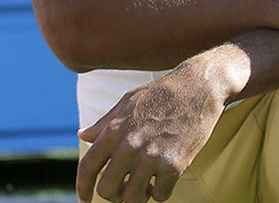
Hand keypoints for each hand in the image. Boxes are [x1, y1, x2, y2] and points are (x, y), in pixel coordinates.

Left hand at [76, 61, 226, 202]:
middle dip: (114, 195)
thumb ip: (103, 124)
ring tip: (145, 186)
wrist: (197, 88)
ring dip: (138, 197)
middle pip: (107, 190)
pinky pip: (160, 195)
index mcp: (113, 131)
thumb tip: (83, 135)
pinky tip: (163, 179)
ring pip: (133, 199)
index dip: (81, 188)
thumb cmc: (160, 94)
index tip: (84, 200)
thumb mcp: (127, 103)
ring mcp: (151, 157)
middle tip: (124, 189)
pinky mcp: (174, 166)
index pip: (87, 167)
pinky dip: (161, 192)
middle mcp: (129, 146)